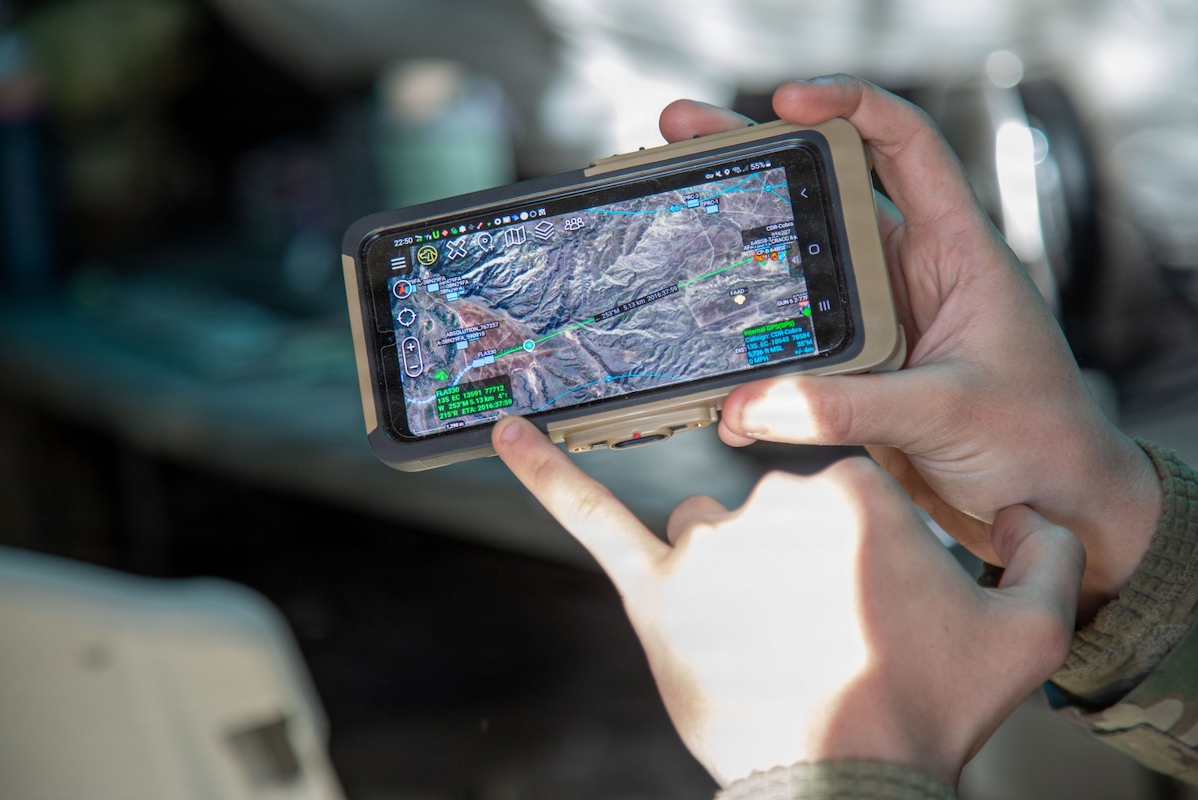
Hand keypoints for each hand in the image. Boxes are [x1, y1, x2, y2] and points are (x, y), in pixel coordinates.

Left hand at [492, 416, 1083, 787]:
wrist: (848, 785)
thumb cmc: (930, 709)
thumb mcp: (1029, 635)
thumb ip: (1045, 558)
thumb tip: (1028, 515)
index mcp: (853, 495)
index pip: (840, 493)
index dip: (857, 555)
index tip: (867, 600)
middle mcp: (773, 505)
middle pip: (772, 513)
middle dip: (796, 567)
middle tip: (823, 634)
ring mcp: (708, 550)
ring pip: (707, 532)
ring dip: (728, 569)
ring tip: (761, 634)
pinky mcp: (655, 594)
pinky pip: (591, 519)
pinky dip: (546, 474)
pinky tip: (507, 432)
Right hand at [659, 76, 1159, 622]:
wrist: (1050, 516)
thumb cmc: (1041, 444)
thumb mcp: (949, 412)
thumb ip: (849, 407)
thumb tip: (750, 403)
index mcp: (955, 251)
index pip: (906, 146)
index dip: (848, 107)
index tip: (785, 102)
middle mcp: (909, 275)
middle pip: (824, 193)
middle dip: (754, 159)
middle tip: (682, 136)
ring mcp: (874, 323)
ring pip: (794, 270)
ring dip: (735, 254)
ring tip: (671, 227)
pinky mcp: (850, 374)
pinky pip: (788, 348)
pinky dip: (750, 362)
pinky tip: (719, 382)